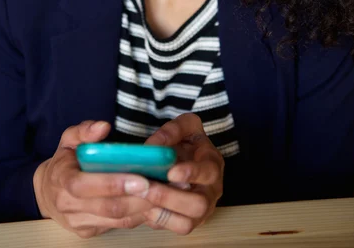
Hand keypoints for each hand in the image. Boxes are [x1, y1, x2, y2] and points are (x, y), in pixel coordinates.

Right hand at [33, 120, 152, 237]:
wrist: (47, 192)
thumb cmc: (64, 162)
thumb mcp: (68, 140)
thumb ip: (84, 131)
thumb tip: (103, 126)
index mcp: (62, 179)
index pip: (85, 186)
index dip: (113, 184)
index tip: (140, 178)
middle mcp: (68, 205)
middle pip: (107, 207)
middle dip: (137, 199)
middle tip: (162, 188)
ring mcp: (79, 222)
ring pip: (116, 220)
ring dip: (143, 209)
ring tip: (164, 195)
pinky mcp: (89, 232)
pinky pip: (118, 226)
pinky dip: (139, 217)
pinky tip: (155, 204)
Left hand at [141, 113, 224, 234]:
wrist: (187, 156)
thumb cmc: (187, 140)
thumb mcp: (185, 125)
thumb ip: (172, 130)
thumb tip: (152, 147)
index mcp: (212, 163)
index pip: (208, 171)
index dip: (191, 173)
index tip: (170, 172)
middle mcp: (211, 191)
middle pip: (199, 204)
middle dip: (170, 197)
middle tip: (147, 187)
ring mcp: (201, 210)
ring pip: (187, 223)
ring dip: (161, 212)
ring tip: (141, 198)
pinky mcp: (188, 221)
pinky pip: (174, 229)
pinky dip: (157, 220)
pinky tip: (142, 207)